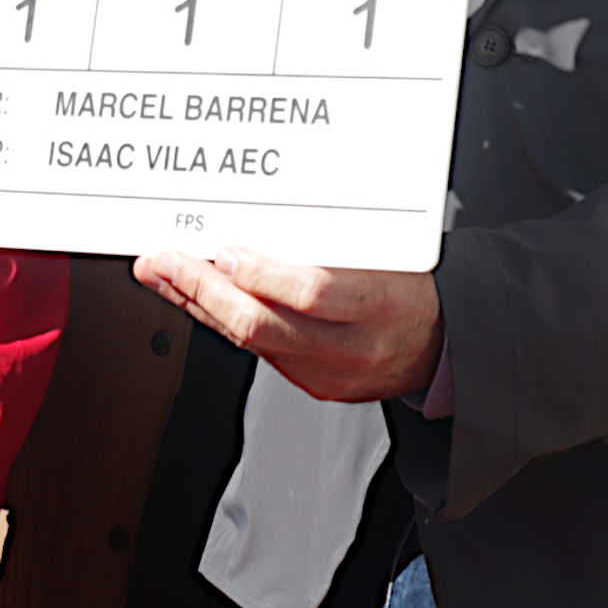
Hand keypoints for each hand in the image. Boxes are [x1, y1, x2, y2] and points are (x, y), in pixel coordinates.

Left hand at [134, 247, 439, 404]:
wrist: (446, 343)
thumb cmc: (415, 286)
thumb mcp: (388, 253)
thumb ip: (331, 245)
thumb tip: (264, 221)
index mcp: (380, 304)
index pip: (311, 294)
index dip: (261, 274)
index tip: (224, 251)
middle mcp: (354, 347)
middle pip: (265, 325)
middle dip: (204, 291)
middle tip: (164, 261)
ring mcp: (333, 374)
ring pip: (252, 343)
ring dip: (199, 306)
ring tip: (161, 275)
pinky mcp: (318, 386)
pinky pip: (260, 354)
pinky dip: (223, 323)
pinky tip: (197, 300)